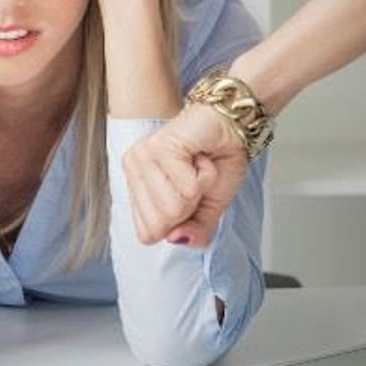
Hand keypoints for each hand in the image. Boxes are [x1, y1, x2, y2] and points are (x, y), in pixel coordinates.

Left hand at [122, 102, 247, 245]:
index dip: (176, 224)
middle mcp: (133, 170)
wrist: (232, 126)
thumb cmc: (217, 161)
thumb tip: (176, 240)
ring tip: (197, 166)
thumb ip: (195, 231)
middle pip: (159, 225)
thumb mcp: (208, 208)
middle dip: (189, 207)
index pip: (146, 233)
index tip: (188, 196)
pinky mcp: (159, 147)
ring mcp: (143, 157)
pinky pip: (188, 187)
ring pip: (173, 207)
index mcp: (137, 186)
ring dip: (199, 189)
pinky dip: (206, 175)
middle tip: (194, 179)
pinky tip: (200, 156)